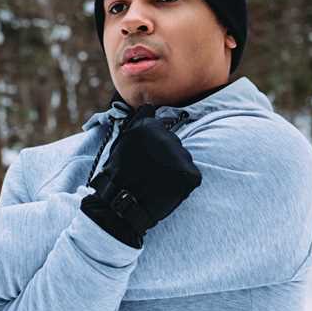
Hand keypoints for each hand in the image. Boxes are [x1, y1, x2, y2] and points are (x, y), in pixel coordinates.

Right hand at [81, 105, 201, 247]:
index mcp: (149, 127)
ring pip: (183, 159)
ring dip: (175, 170)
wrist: (122, 204)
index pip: (162, 130)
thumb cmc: (119, 174)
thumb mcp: (123, 141)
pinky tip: (167, 190)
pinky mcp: (190, 174)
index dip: (154, 146)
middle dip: (166, 157)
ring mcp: (180, 156)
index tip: (145, 159)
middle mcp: (167, 138)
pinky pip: (192, 176)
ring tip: (158, 182)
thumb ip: (139, 122)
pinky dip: (183, 184)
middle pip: (174, 145)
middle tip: (150, 173)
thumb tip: (150, 105)